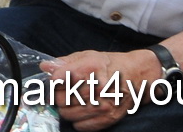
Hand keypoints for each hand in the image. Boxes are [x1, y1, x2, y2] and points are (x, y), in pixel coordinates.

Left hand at [44, 48, 160, 130]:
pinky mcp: (109, 117)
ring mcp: (103, 104)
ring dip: (66, 109)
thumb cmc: (109, 64)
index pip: (57, 80)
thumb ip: (64, 62)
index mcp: (88, 68)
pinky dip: (77, 121)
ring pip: (68, 114)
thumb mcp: (86, 56)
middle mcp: (96, 87)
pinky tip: (82, 111)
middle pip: (61, 99)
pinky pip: (81, 126)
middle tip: (63, 93)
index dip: (52, 82)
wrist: (137, 76)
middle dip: (58, 96)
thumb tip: (44, 67)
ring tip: (73, 102)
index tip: (54, 82)